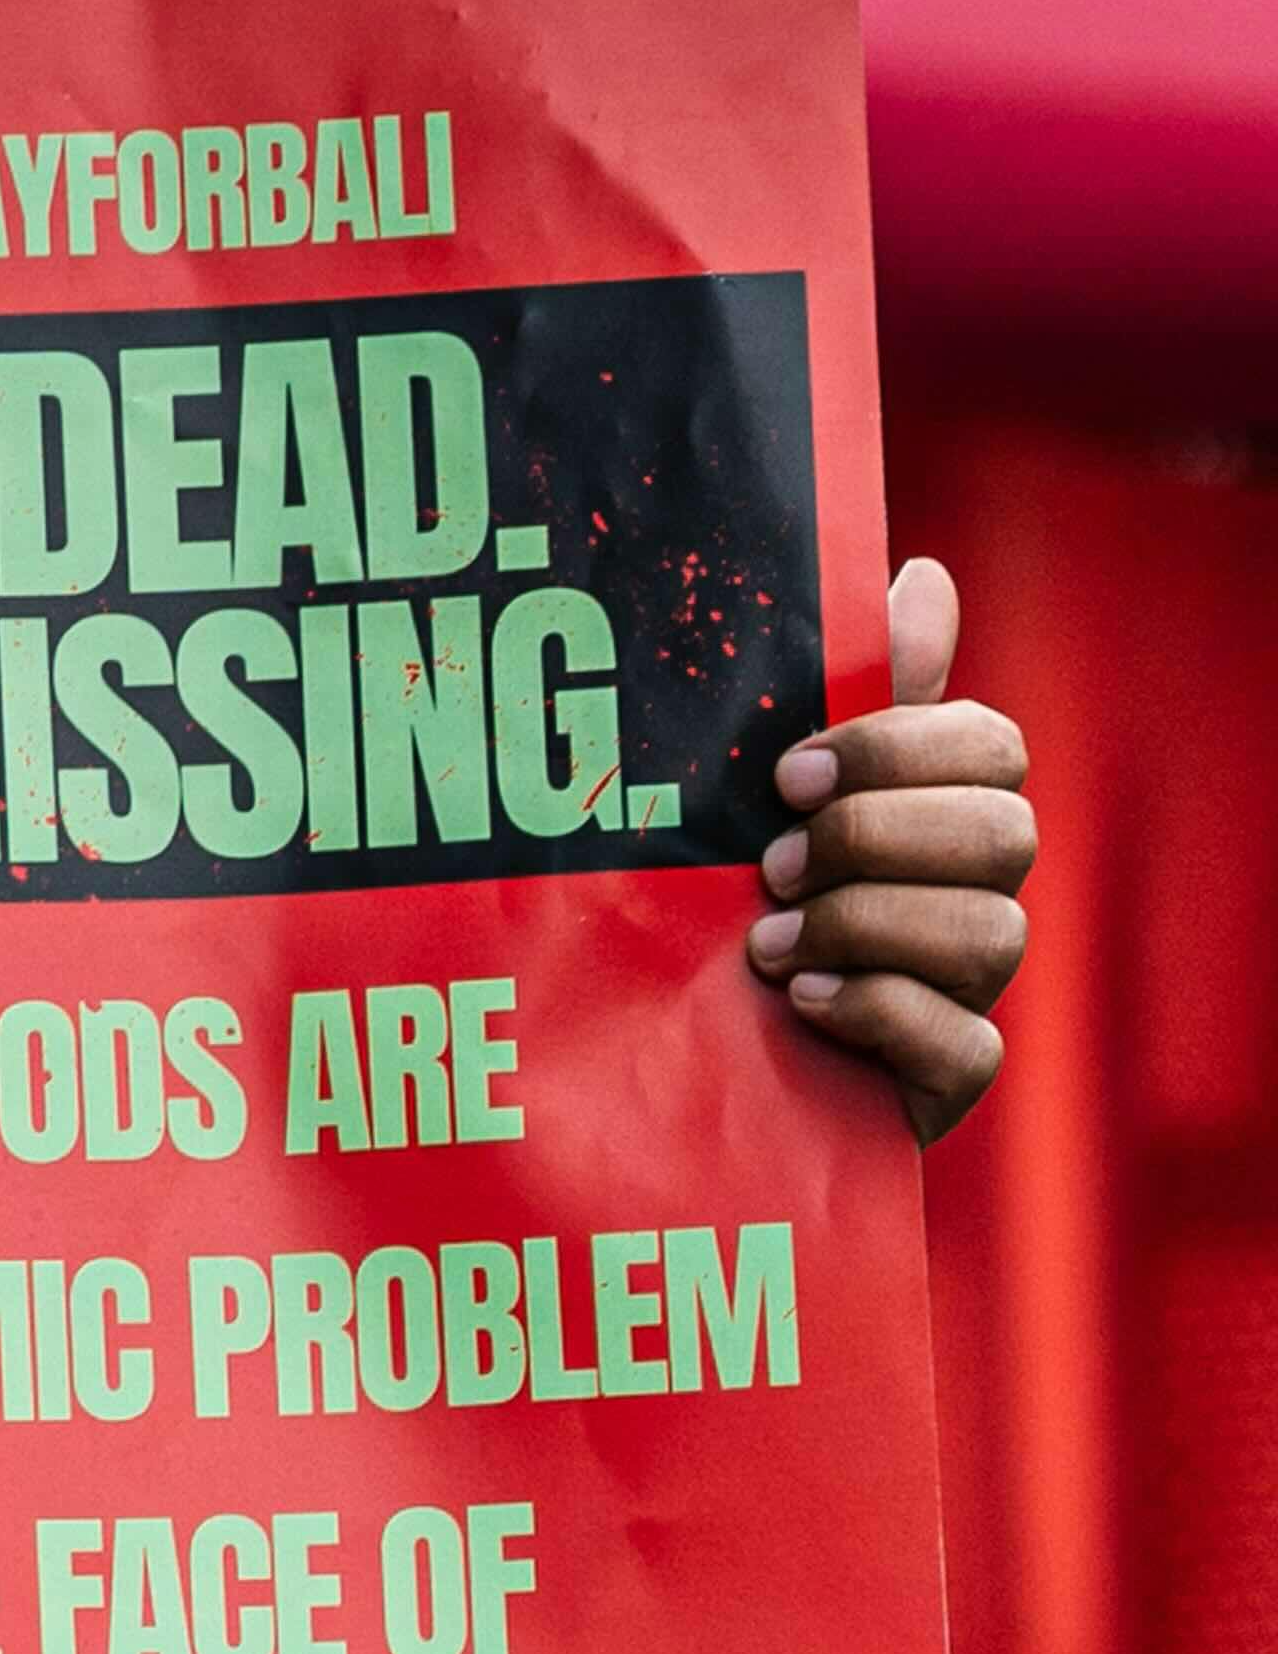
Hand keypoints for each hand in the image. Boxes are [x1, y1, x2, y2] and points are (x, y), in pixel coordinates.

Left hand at [748, 554, 1031, 1141]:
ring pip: (992, 934)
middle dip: (875, 840)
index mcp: (936, 808)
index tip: (789, 773)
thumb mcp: (752, 786)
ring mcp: (966, 989)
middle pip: (1005, 834)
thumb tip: (926, 576)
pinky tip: (804, 1002)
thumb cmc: (711, 890)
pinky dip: (879, 1013)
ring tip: (765, 943)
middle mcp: (969, 893)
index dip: (898, 750)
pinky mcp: (943, 1078)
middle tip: (773, 864)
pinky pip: (967, 1045)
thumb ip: (840, 688)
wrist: (647, 1042)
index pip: (991, 745)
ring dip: (862, 926)